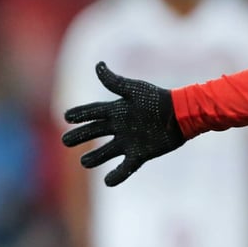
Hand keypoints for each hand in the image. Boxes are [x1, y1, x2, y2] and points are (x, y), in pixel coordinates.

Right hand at [61, 62, 185, 185]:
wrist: (181, 114)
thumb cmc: (158, 99)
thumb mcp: (134, 90)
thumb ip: (114, 82)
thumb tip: (98, 65)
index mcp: (117, 110)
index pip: (93, 112)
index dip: (80, 114)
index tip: (66, 117)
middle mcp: (120, 126)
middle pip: (94, 132)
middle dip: (79, 136)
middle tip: (66, 141)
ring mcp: (129, 141)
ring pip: (106, 152)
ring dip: (94, 158)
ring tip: (84, 162)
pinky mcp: (140, 154)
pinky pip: (126, 167)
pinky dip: (117, 175)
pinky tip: (108, 181)